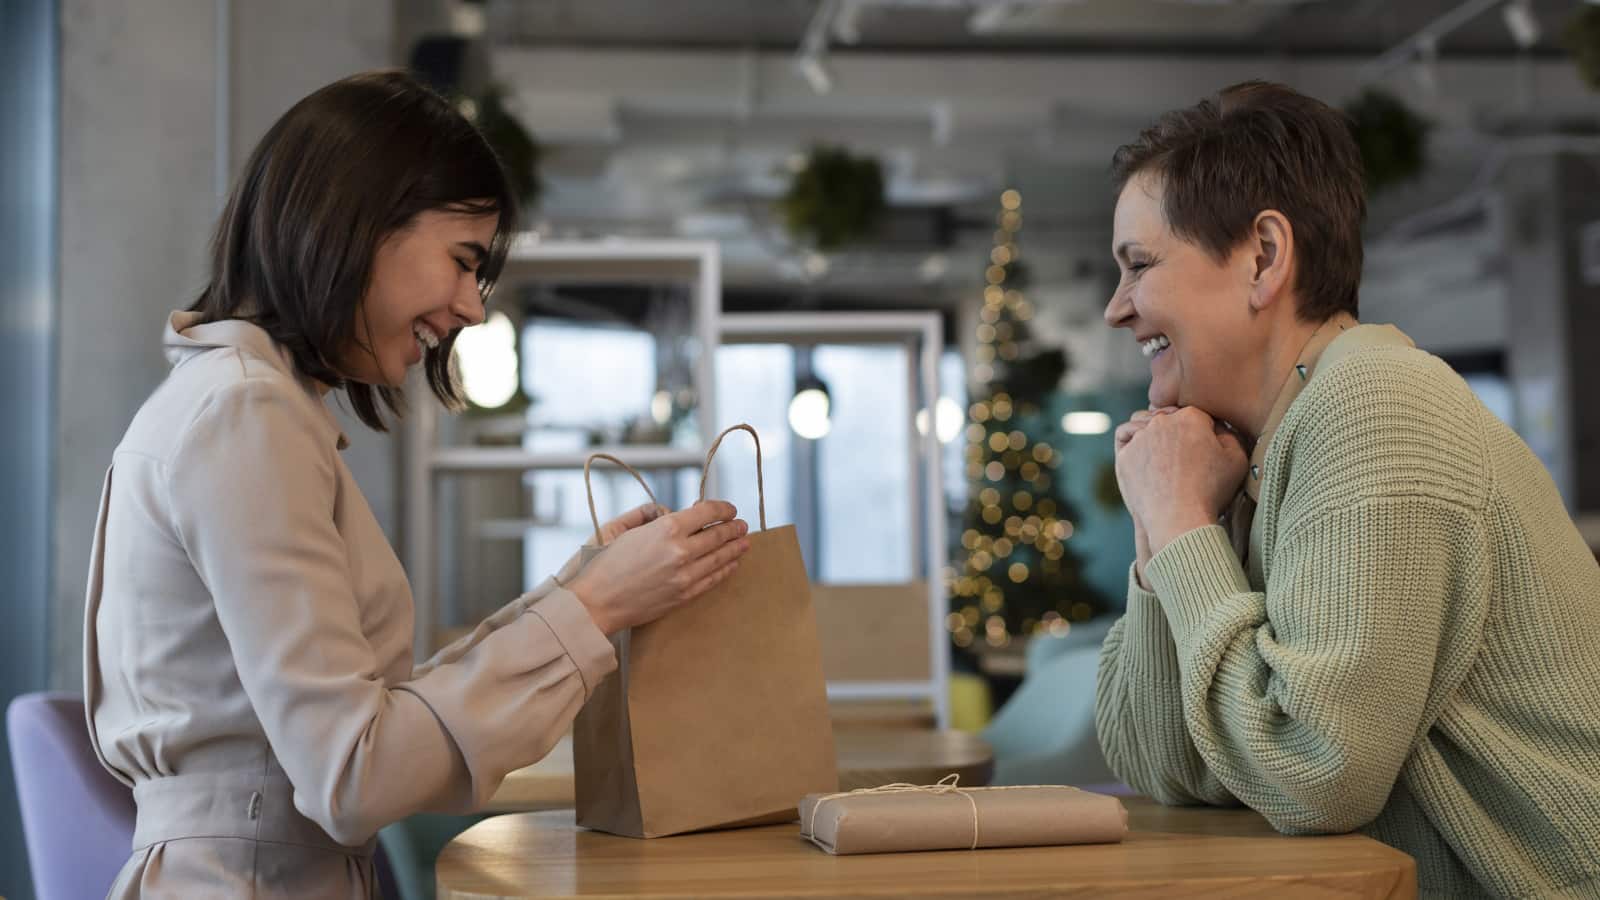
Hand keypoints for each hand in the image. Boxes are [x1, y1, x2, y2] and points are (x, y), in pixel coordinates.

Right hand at [568, 500, 750, 635]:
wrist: (598, 602)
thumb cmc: (607, 563)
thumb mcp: (626, 529)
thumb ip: (652, 516)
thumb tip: (671, 512)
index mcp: (667, 528)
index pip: (707, 512)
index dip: (723, 508)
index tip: (730, 508)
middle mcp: (681, 550)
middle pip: (718, 534)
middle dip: (734, 528)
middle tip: (743, 525)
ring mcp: (686, 574)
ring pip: (720, 557)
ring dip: (735, 548)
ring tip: (745, 542)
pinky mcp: (685, 594)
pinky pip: (713, 578)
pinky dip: (726, 569)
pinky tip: (732, 563)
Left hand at [1115, 407, 1247, 561]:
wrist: (1180, 519)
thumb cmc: (1211, 492)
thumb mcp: (1237, 459)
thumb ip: (1230, 434)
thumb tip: (1217, 425)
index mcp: (1191, 417)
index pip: (1197, 415)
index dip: (1203, 431)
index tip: (1205, 447)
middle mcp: (1163, 421)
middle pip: (1170, 416)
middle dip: (1178, 430)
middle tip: (1184, 452)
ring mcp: (1140, 437)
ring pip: (1144, 420)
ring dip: (1152, 428)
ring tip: (1162, 449)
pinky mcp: (1124, 454)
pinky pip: (1124, 435)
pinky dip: (1131, 436)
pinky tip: (1140, 445)